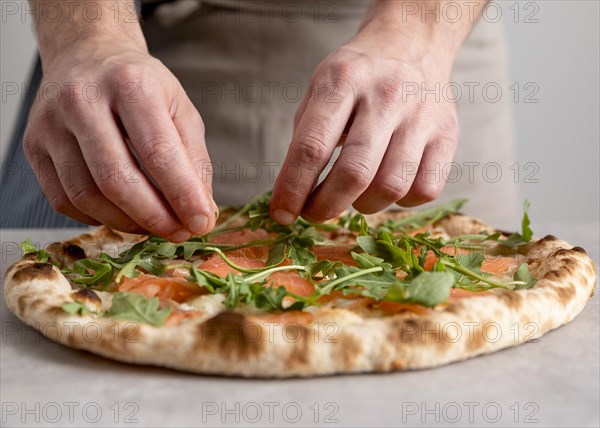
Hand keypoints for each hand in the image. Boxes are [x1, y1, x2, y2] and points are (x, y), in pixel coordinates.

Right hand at [24, 41, 216, 241]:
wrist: (86, 56)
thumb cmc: (140, 87)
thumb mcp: (180, 108)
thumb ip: (194, 160)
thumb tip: (201, 213)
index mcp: (130, 84)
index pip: (158, 152)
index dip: (183, 195)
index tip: (202, 223)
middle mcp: (82, 100)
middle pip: (116, 179)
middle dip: (154, 217)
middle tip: (179, 233)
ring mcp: (50, 124)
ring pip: (87, 196)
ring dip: (127, 223)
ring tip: (155, 225)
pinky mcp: (33, 146)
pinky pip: (65, 201)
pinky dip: (98, 218)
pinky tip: (122, 214)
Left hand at [270, 23, 459, 223]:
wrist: (412, 44)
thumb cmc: (356, 78)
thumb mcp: (320, 89)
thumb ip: (305, 137)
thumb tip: (292, 197)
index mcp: (343, 80)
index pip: (312, 146)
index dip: (292, 188)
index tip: (281, 214)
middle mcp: (386, 95)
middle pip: (354, 173)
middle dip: (325, 207)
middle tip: (313, 214)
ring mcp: (422, 115)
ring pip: (391, 186)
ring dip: (364, 206)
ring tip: (353, 197)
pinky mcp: (448, 134)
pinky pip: (426, 190)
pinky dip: (402, 202)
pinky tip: (388, 188)